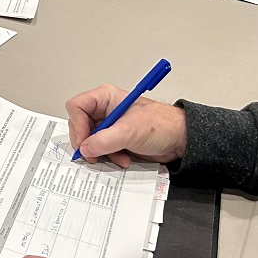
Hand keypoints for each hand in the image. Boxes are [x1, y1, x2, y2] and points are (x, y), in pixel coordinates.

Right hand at [66, 85, 186, 166]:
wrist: (181, 140)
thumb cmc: (162, 125)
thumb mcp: (129, 132)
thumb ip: (104, 141)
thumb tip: (85, 149)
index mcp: (105, 98)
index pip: (77, 107)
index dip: (77, 124)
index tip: (85, 142)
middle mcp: (104, 110)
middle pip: (80, 125)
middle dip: (87, 142)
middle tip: (92, 155)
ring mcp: (109, 125)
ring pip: (89, 140)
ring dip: (100, 152)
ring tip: (116, 158)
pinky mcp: (115, 139)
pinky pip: (100, 149)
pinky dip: (109, 157)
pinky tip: (122, 159)